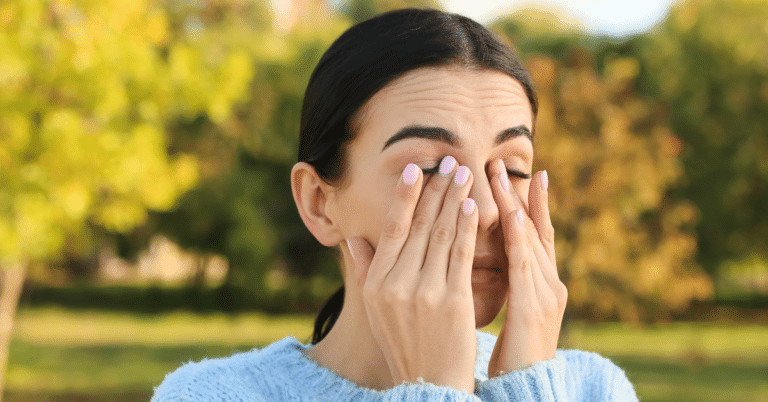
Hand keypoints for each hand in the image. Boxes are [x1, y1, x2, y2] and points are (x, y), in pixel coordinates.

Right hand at [345, 157, 478, 392]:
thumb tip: (353, 238)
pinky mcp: (454, 300)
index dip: (405, 196)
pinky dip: (468, 228)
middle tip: (449, 160)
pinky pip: (462, 255)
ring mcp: (425, 292)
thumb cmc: (404, 344)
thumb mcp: (375, 310)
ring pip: (442, 234)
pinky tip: (474, 206)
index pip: (393, 229)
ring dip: (455, 199)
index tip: (416, 169)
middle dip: (436, 189)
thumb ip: (365, 271)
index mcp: (377, 283)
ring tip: (466, 174)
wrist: (429, 384)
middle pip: (420, 225)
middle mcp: (397, 284)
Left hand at [486, 159, 566, 376]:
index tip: (523, 174)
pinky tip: (509, 215)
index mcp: (542, 285)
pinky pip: (524, 266)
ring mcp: (546, 294)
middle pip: (534, 230)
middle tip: (501, 162)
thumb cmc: (515, 356)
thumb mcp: (514, 313)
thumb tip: (491, 261)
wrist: (528, 390)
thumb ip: (511, 285)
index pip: (535, 235)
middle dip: (518, 194)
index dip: (529, 205)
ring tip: (503, 175)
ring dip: (516, 205)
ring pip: (530, 240)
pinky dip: (518, 237)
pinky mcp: (535, 308)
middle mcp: (550, 283)